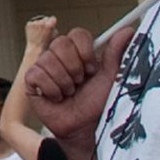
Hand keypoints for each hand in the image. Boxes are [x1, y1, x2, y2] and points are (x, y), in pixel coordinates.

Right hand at [21, 23, 122, 149]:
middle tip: (79, 82)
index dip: (85, 51)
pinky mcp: (31, 80)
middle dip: (74, 68)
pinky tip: (56, 97)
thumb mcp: (110, 77)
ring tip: (69, 92)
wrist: (84, 128)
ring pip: (48, 59)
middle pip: (61, 43)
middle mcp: (59, 55)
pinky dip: (51, 89)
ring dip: (64, 82)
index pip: (77, 34)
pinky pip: (37, 74)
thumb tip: (128, 31)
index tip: (92, 69)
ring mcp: (44, 66)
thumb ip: (116, 53)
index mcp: (78, 52)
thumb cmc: (96, 104)